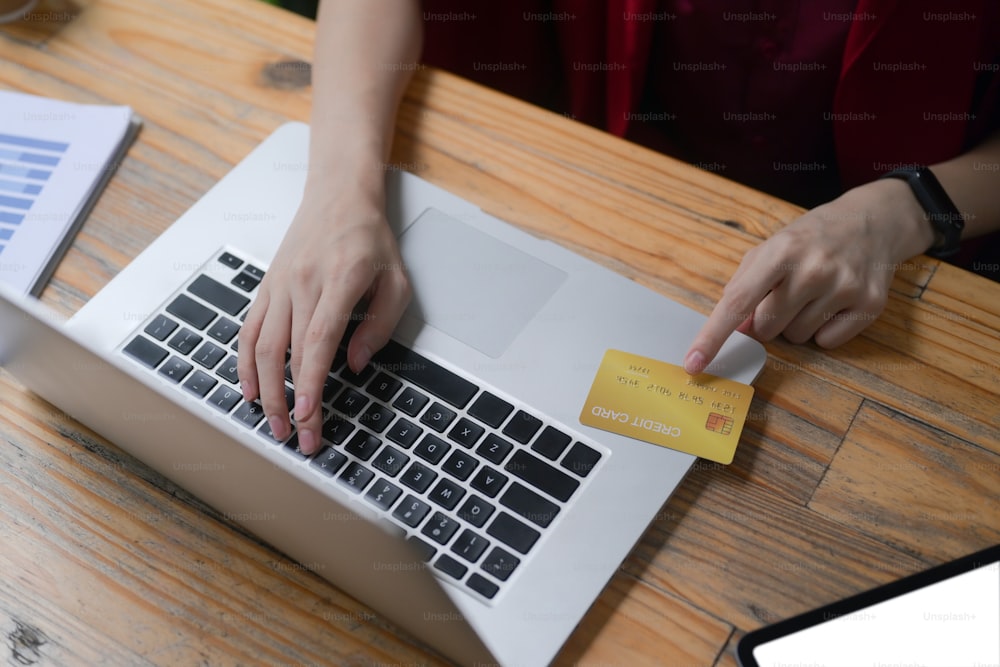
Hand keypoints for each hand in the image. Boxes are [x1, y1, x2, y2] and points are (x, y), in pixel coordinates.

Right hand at [237, 189, 410, 454]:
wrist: (338, 194)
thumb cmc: (370, 237)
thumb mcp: (396, 279)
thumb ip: (379, 324)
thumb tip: (354, 364)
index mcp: (340, 280)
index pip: (318, 340)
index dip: (309, 382)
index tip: (308, 415)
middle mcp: (303, 283)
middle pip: (286, 352)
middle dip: (289, 400)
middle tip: (296, 436)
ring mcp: (280, 284)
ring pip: (261, 345)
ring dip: (264, 389)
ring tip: (273, 423)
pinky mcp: (267, 285)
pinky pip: (249, 328)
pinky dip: (244, 362)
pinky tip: (250, 389)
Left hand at [684, 179, 933, 373]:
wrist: (872, 221)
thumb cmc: (809, 238)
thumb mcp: (769, 248)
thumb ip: (744, 286)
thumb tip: (734, 329)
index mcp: (781, 251)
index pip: (738, 302)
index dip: (713, 336)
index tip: (694, 363)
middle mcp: (814, 269)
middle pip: (766, 328)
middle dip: (767, 318)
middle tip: (786, 292)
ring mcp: (845, 287)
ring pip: (796, 337)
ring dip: (796, 323)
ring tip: (813, 292)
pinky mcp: (870, 305)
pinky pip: (827, 342)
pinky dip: (824, 329)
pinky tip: (834, 302)